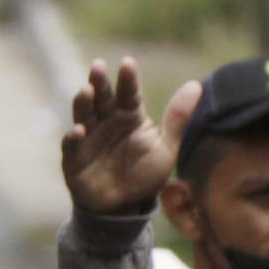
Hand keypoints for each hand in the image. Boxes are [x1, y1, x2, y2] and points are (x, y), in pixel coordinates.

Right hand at [60, 56, 189, 218]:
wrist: (124, 205)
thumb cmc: (145, 173)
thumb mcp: (166, 146)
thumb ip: (177, 117)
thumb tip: (196, 85)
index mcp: (129, 117)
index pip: (129, 94)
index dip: (128, 79)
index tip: (128, 63)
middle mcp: (106, 123)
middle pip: (102, 98)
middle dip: (99, 82)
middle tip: (98, 66)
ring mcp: (88, 139)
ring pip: (84, 115)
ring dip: (83, 103)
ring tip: (85, 90)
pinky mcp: (74, 159)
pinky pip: (72, 146)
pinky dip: (72, 138)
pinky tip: (78, 130)